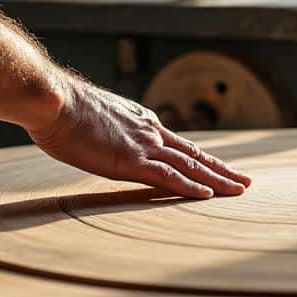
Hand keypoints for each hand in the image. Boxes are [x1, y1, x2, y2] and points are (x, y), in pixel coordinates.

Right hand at [27, 78, 250, 199]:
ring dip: (218, 179)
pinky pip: (169, 177)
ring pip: (190, 165)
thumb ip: (103, 129)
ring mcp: (143, 146)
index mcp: (140, 122)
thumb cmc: (59, 109)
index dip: (200, 158)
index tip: (217, 167)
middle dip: (221, 168)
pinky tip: (209, 195)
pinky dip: (191, 187)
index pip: (178, 144)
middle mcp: (149, 131)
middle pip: (194, 154)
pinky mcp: (132, 160)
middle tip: (245, 180)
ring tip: (240, 190)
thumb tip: (99, 135)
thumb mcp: (88, 118)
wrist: (52, 100)